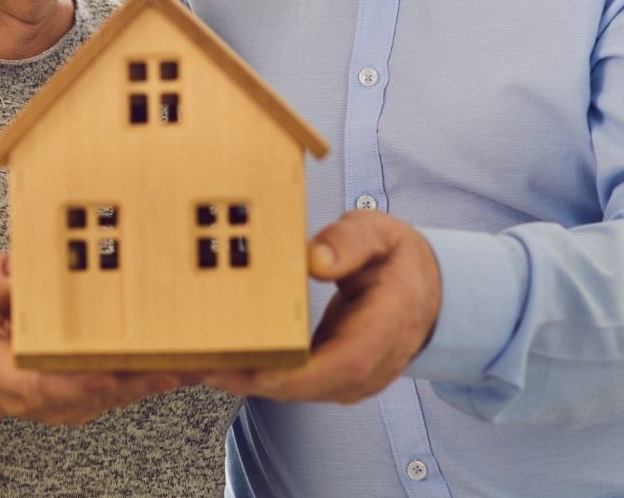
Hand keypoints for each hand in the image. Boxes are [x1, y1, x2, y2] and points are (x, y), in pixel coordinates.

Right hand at [0, 252, 194, 426]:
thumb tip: (12, 271)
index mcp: (14, 376)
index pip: (48, 385)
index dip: (79, 383)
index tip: (105, 376)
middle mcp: (49, 396)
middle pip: (102, 394)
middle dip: (142, 380)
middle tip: (179, 366)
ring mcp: (73, 400)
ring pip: (123, 394)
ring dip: (161, 380)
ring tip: (202, 364)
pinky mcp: (92, 395)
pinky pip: (129, 388)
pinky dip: (160, 376)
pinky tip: (193, 364)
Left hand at [204, 210, 440, 402]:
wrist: (422, 290)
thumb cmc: (395, 257)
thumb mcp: (379, 232)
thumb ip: (350, 241)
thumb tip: (315, 261)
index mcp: (389, 323)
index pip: (347, 362)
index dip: (299, 374)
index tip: (256, 368)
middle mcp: (374, 363)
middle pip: (313, 386)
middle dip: (256, 379)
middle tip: (205, 364)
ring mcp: (355, 378)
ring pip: (299, 391)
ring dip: (250, 381)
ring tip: (201, 362)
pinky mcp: (336, 379)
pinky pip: (296, 384)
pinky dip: (259, 376)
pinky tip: (224, 360)